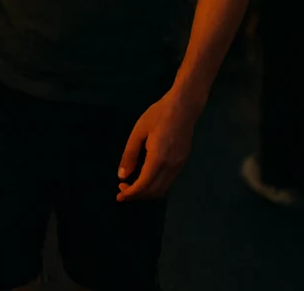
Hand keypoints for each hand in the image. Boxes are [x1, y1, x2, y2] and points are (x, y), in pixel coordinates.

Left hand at [117, 86, 204, 200]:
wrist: (183, 107)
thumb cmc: (158, 115)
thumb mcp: (138, 132)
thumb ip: (129, 155)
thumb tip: (122, 176)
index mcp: (158, 158)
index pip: (144, 185)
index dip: (131, 194)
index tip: (119, 196)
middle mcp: (171, 166)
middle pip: (154, 192)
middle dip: (137, 195)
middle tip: (122, 189)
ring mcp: (179, 165)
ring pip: (163, 189)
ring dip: (147, 192)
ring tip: (132, 185)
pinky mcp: (182, 162)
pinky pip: (168, 181)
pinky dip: (155, 186)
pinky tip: (145, 178)